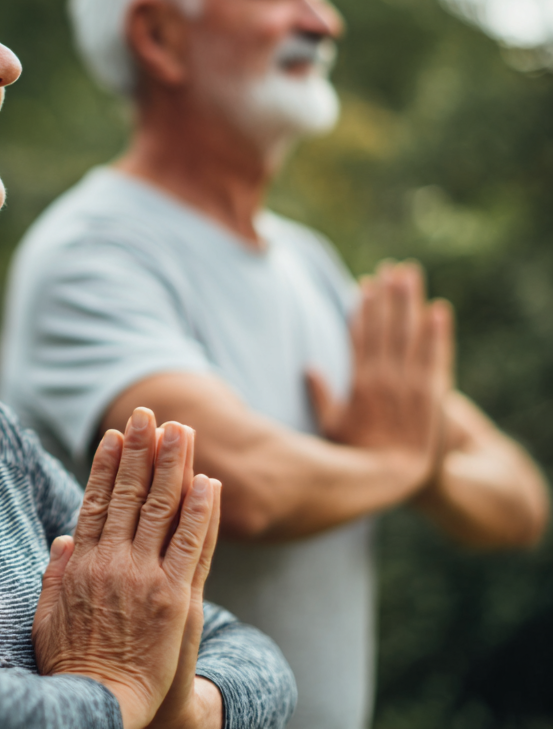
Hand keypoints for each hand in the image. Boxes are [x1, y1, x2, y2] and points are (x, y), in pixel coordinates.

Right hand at [32, 409, 218, 728]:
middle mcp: (114, 561)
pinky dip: (200, 512)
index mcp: (83, 563)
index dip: (106, 464)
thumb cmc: (72, 665)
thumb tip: (63, 539)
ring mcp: (146, 577)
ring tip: (180, 430)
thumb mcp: (48, 616)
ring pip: (160, 509)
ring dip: (172, 465)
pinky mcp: (176, 598)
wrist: (102, 706)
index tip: (114, 435)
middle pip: (128, 493)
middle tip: (147, 414)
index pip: (96, 500)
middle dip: (139, 450)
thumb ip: (57, 574)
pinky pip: (192, 545)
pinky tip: (207, 482)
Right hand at [306, 261, 451, 495]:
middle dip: (389, 296)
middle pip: (386, 327)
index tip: (365, 284)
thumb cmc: (360, 456)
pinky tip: (439, 311)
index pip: (361, 336)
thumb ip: (320, 397)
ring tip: (411, 275)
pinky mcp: (434, 394)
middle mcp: (383, 379)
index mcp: (358, 383)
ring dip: (411, 303)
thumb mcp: (331, 428)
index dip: (363, 308)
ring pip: (409, 335)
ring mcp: (410, 386)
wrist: (400, 480)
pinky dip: (438, 333)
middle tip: (392, 267)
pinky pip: (436, 356)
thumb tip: (309, 367)